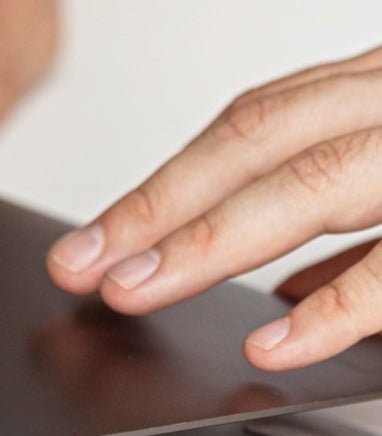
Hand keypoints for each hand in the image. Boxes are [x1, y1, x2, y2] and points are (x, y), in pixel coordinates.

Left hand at [47, 45, 381, 369]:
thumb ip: (349, 216)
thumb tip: (285, 286)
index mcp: (378, 92)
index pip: (251, 127)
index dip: (163, 184)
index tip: (91, 241)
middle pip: (259, 142)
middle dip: (157, 207)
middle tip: (83, 266)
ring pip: (313, 182)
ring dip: (209, 242)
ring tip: (134, 291)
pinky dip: (333, 308)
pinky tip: (270, 343)